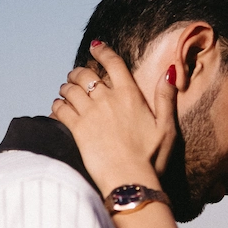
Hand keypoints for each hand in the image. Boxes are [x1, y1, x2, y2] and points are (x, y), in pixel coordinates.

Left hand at [51, 42, 178, 197]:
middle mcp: (107, 99)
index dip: (102, 51)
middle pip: (86, 74)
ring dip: (66, 88)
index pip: (113, 63)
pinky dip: (57, 106)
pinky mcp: (77, 129)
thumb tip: (169, 71)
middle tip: (75, 76)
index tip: (95, 46)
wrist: (130, 180)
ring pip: (70, 90)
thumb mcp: (167, 127)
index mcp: (130, 95)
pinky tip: (58, 109)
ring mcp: (90, 113)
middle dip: (78, 72)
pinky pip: (60, 109)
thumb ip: (166, 97)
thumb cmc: (152, 158)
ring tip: (65, 91)